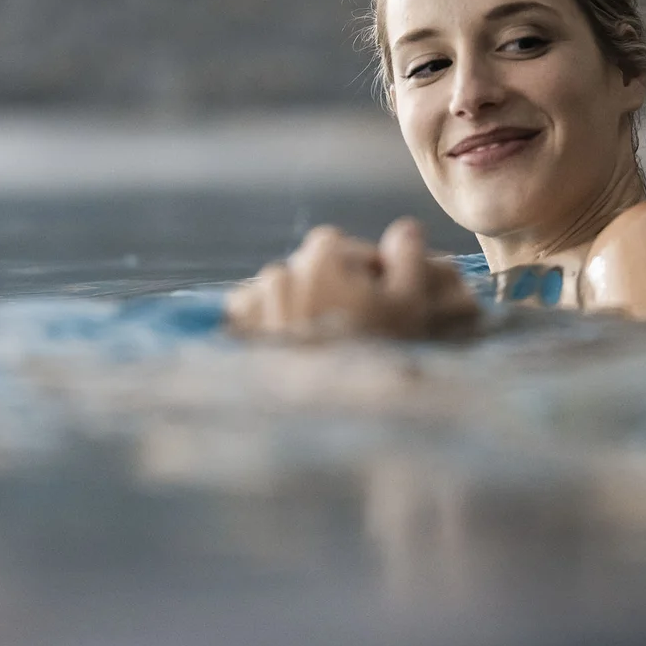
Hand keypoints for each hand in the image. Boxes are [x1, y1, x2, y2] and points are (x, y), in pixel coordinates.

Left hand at [224, 218, 480, 340]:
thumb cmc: (371, 355)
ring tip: (320, 346)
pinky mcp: (235, 327)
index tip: (375, 308)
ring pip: (287, 292)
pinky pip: (256, 313)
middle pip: (315, 270)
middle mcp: (283, 269)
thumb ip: (409, 259)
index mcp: (323, 253)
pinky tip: (291, 350)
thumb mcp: (409, 306)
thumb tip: (405, 228)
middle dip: (332, 291)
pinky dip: (271, 324)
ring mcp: (254, 298)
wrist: (318, 416)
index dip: (368, 278)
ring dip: (301, 308)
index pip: (349, 250)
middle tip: (351, 331)